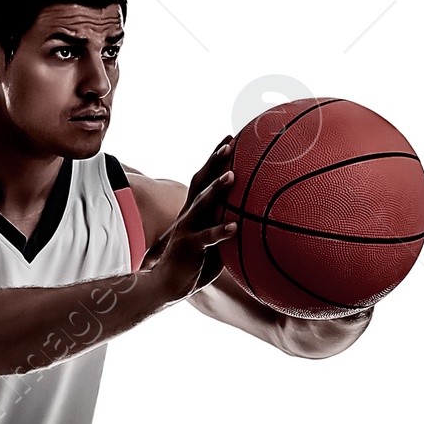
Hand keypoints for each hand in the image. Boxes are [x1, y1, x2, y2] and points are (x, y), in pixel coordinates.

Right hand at [143, 135, 238, 299]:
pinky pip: (206, 237)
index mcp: (195, 210)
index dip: (216, 158)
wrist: (167, 285)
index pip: (205, 178)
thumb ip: (229, 228)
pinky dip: (220, 231)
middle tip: (229, 142)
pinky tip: (235, 227)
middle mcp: (189, 214)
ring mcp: (187, 229)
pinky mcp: (189, 246)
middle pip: (201, 181)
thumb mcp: (215, 242)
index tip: (230, 138)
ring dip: (216, 189)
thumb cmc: (194, 264)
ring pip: (202, 204)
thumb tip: (257, 220)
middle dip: (214, 161)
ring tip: (231, 175)